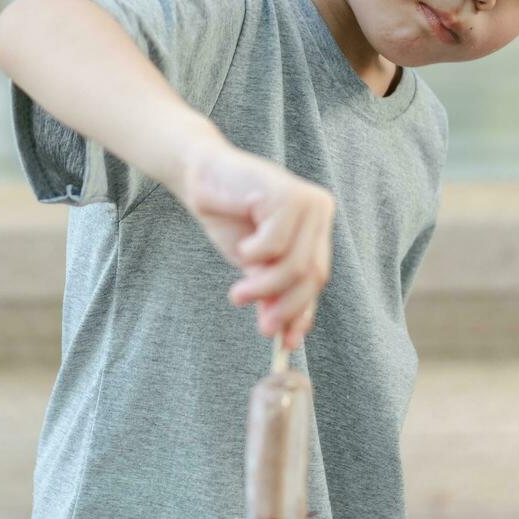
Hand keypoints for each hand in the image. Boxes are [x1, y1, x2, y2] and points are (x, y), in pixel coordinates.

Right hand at [173, 137, 334, 349]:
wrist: (199, 176)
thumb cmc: (228, 216)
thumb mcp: (254, 263)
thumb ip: (273, 290)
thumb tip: (286, 335)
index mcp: (316, 226)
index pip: (317, 276)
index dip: (302, 311)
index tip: (286, 343)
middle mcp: (319, 210)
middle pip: (313, 275)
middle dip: (285, 307)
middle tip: (261, 329)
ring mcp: (306, 201)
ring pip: (295, 265)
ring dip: (263, 288)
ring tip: (237, 294)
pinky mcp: (286, 193)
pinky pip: (275, 244)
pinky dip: (254, 255)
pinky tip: (242, 247)